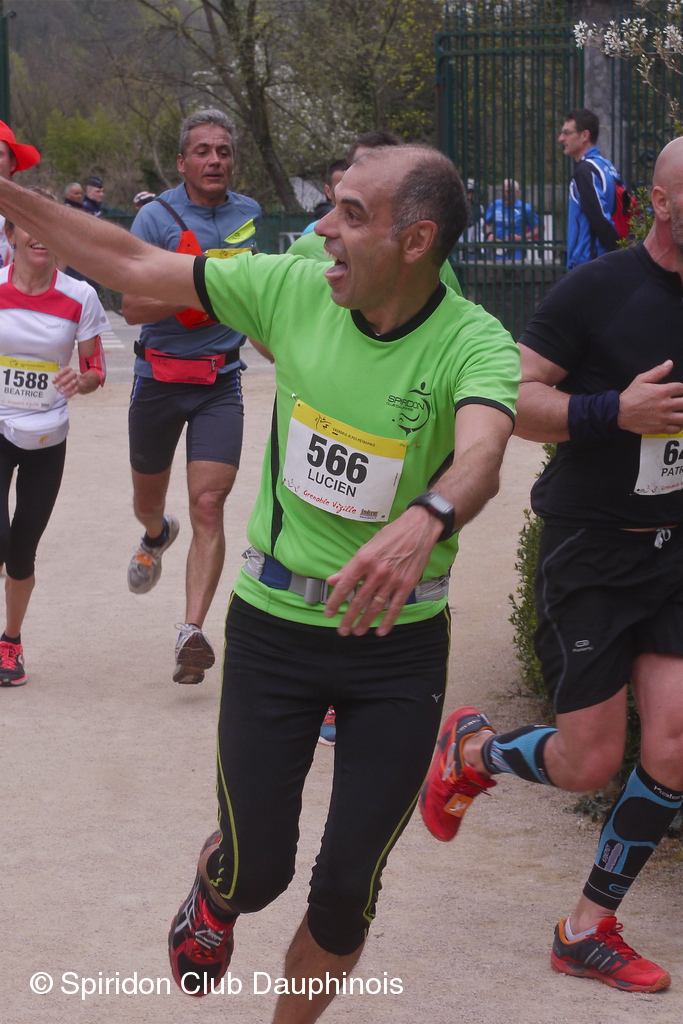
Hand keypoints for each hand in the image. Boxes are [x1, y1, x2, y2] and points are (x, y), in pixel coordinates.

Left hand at [53, 366, 81, 396]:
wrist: (79, 380)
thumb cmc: (68, 377)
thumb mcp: (63, 376)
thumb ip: (58, 378)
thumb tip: (53, 381)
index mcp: (69, 370)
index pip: (65, 370)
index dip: (60, 373)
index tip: (55, 377)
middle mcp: (74, 374)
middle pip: (68, 377)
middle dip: (62, 382)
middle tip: (56, 386)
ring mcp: (77, 380)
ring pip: (72, 384)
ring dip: (66, 388)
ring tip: (60, 392)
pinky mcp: (79, 386)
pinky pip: (75, 390)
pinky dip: (70, 393)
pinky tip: (66, 396)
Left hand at [324, 506, 442, 636]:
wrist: (418, 528)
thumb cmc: (390, 535)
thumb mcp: (366, 547)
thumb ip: (350, 566)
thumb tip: (333, 580)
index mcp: (364, 560)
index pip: (345, 585)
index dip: (335, 601)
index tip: (329, 613)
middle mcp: (377, 572)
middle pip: (359, 600)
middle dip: (349, 617)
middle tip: (342, 630)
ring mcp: (393, 579)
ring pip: (376, 606)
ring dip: (365, 621)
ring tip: (357, 632)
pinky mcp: (407, 584)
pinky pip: (396, 607)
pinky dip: (388, 621)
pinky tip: (381, 631)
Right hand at [618, 360, 682, 434]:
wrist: (619, 412)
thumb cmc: (630, 396)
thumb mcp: (642, 379)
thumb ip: (658, 371)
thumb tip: (669, 363)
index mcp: (662, 391)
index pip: (682, 388)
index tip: (680, 391)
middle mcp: (665, 404)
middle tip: (681, 402)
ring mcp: (663, 418)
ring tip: (681, 412)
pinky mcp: (660, 428)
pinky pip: (676, 429)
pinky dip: (679, 426)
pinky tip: (676, 422)